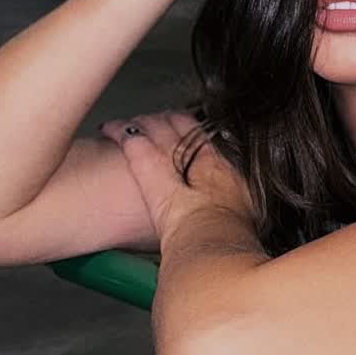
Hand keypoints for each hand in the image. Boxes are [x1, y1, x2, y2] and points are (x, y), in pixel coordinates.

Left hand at [100, 110, 254, 243]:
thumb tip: (238, 209)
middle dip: (169, 120)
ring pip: (155, 126)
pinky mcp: (148, 164)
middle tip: (158, 121)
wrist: (212, 235)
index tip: (187, 129)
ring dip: (143, 123)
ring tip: (130, 124)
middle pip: (181, 124)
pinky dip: (118, 131)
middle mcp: (199, 152)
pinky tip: (109, 129)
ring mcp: (174, 155)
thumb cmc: (227, 231)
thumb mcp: (246, 214)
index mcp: (224, 164)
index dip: (194, 129)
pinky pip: (130, 139)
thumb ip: (237, 204)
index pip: (207, 136)